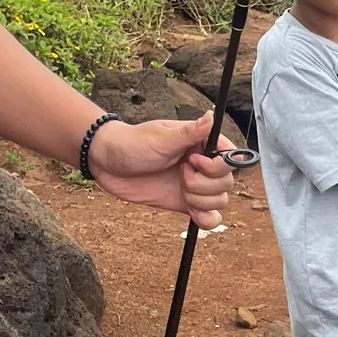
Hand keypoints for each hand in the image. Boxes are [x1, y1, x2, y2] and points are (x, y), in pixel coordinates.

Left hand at [86, 113, 233, 227]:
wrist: (106, 163)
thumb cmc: (131, 143)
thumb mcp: (160, 138)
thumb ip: (190, 132)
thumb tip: (212, 116)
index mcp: (202, 144)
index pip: (231, 158)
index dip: (217, 166)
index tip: (193, 162)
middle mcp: (203, 165)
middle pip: (227, 183)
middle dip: (204, 184)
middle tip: (180, 174)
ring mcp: (196, 185)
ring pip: (220, 201)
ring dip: (200, 200)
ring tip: (179, 188)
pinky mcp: (187, 203)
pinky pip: (211, 218)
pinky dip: (207, 220)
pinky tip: (194, 213)